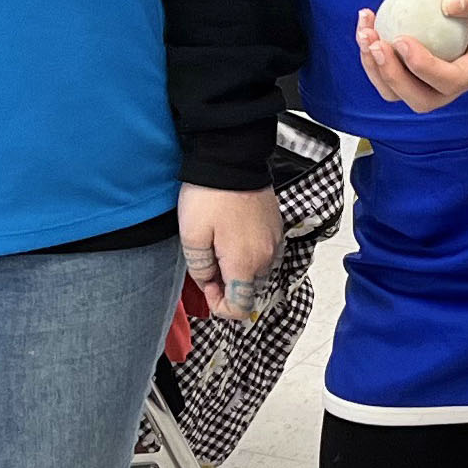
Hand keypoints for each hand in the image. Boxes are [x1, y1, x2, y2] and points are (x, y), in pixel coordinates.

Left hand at [179, 183, 278, 318]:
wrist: (232, 158)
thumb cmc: (209, 196)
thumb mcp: (191, 236)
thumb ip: (200, 269)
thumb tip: (210, 282)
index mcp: (244, 264)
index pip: (240, 308)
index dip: (219, 305)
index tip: (206, 284)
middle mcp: (265, 257)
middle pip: (248, 291)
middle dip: (227, 284)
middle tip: (208, 260)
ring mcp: (274, 242)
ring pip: (256, 272)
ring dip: (238, 268)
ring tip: (219, 244)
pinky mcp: (276, 228)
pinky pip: (264, 253)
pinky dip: (249, 253)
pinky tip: (232, 234)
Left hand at [353, 0, 467, 111]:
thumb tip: (448, 6)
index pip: (451, 81)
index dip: (423, 67)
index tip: (402, 39)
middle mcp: (458, 79)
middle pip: (422, 99)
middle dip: (393, 78)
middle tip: (376, 44)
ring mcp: (434, 76)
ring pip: (398, 91)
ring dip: (375, 68)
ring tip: (365, 33)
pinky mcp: (414, 66)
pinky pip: (389, 69)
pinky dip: (372, 52)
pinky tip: (366, 22)